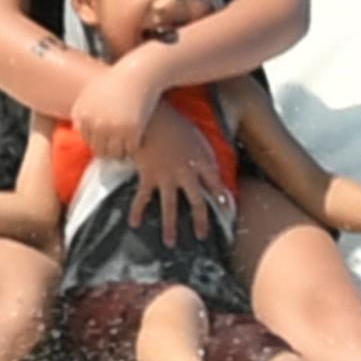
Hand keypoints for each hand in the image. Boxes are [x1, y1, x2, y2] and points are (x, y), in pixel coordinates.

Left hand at [68, 48, 162, 160]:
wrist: (138, 73)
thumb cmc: (115, 82)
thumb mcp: (90, 93)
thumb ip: (80, 111)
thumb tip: (75, 130)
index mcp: (83, 115)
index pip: (88, 141)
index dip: (100, 141)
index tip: (110, 136)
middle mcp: (95, 124)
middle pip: (100, 150)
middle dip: (110, 149)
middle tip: (122, 144)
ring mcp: (113, 128)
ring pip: (115, 153)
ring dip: (122, 151)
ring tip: (129, 142)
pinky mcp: (131, 130)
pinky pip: (131, 148)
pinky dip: (136, 145)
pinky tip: (140, 137)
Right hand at [122, 91, 223, 244]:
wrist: (152, 117)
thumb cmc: (174, 122)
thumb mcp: (195, 135)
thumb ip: (202, 152)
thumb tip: (206, 167)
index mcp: (201, 160)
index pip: (216, 183)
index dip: (222, 197)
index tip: (226, 209)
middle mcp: (187, 172)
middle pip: (197, 201)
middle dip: (201, 221)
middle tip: (201, 236)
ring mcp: (167, 176)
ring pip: (171, 206)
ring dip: (171, 226)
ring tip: (170, 243)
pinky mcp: (148, 175)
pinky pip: (143, 198)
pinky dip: (137, 211)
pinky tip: (134, 224)